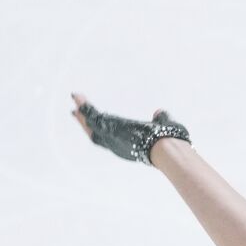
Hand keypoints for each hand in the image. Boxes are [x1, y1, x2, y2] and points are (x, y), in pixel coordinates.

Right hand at [68, 92, 191, 165]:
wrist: (168, 149)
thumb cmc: (170, 143)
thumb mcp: (162, 128)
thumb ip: (160, 120)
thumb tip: (159, 112)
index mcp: (128, 148)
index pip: (110, 139)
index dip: (101, 131)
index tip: (94, 123)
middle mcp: (116, 146)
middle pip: (95, 135)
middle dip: (85, 123)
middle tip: (75, 113)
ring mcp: (111, 139)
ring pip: (91, 126)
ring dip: (82, 113)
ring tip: (75, 101)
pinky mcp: (109, 129)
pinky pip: (93, 117)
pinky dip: (84, 107)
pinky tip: (77, 97)